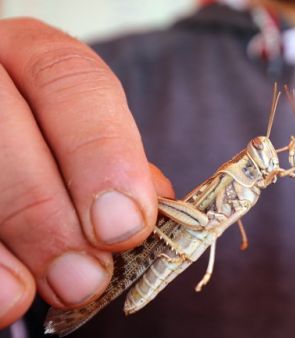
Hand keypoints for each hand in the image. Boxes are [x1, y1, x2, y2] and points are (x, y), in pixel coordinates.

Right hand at [0, 19, 172, 327]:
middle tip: (82, 277)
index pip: (71, 80)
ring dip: (2, 237)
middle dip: (44, 208)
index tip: (124, 226)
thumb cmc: (44, 146)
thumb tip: (152, 210)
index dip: (102, 154)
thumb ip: (115, 167)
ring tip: (26, 294)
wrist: (3, 145)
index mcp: (32, 55)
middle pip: (2, 122)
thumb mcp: (80, 141)